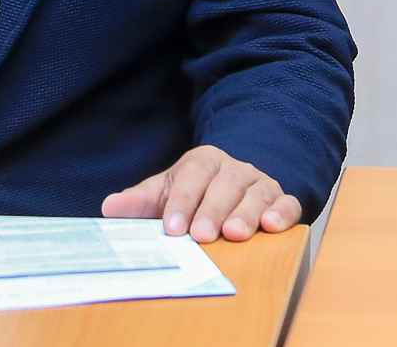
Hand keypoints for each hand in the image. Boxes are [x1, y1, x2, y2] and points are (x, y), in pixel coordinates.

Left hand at [101, 145, 300, 242]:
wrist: (232, 186)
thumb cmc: (193, 194)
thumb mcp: (165, 193)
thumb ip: (140, 201)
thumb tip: (109, 207)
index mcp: (203, 162)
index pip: (193, 175)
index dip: (182, 200)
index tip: (172, 228)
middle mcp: (234, 169)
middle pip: (226, 184)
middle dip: (213, 210)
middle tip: (202, 235)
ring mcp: (260, 183)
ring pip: (257, 193)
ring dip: (247, 213)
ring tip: (235, 234)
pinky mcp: (281, 199)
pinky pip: (287, 202)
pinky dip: (282, 213)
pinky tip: (272, 226)